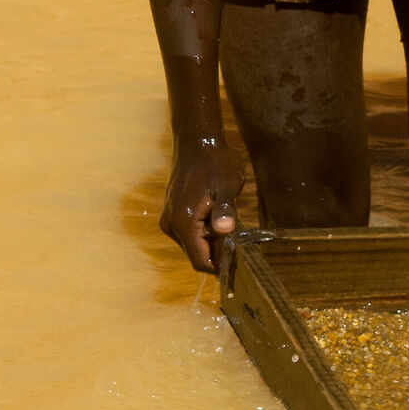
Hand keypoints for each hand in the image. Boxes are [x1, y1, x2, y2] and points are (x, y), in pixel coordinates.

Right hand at [160, 138, 244, 272]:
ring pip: (193, 246)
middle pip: (196, 255)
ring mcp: (169, 220)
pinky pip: (189, 235)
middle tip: (238, 241)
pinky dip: (204, 234)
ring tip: (229, 225)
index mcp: (183, 221)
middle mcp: (171, 225)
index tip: (239, 262)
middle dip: (216, 253)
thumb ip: (225, 208)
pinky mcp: (171, 215)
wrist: (197, 143)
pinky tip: (218, 219)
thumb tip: (224, 229)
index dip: (219, 266)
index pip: (200, 261)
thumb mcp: (226, 185)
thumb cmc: (215, 162)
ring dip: (211, 243)